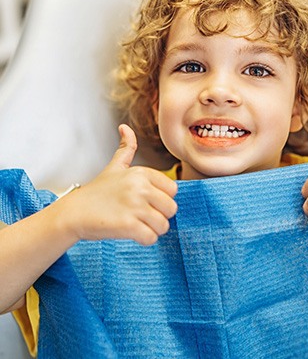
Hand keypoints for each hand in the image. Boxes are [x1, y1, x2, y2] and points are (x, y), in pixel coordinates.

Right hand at [56, 124, 177, 245]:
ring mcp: (134, 206)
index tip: (147, 202)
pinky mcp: (128, 225)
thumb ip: (126, 148)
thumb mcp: (114, 167)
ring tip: (138, 225)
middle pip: (171, 208)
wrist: (73, 212)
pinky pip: (151, 238)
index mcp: (141, 172)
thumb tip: (125, 127)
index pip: (173, 190)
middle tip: (143, 217)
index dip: (162, 200)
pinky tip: (133, 234)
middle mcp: (140, 187)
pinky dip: (145, 240)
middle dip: (160, 216)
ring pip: (163, 225)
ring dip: (153, 230)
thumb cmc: (96, 192)